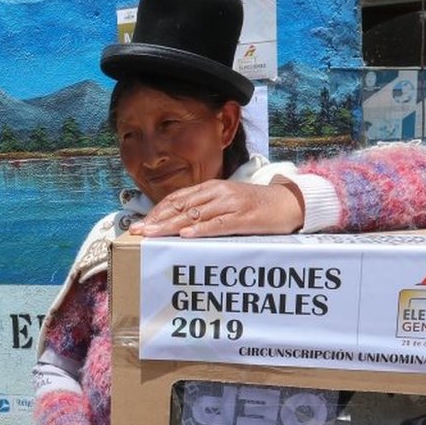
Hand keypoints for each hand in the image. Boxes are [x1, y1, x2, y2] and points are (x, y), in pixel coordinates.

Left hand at [129, 179, 304, 237]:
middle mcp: (218, 193)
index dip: (157, 212)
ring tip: (152, 235)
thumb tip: (180, 225)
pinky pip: (219, 224)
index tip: (140, 225)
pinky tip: (185, 236)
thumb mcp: (227, 203)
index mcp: (211, 188)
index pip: (177, 199)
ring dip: (171, 226)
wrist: (288, 202)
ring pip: (195, 215)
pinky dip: (201, 230)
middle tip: (137, 232)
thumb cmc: (255, 206)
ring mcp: (230, 204)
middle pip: (181, 207)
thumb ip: (206, 209)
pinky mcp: (243, 217)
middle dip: (157, 221)